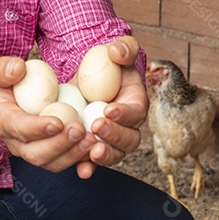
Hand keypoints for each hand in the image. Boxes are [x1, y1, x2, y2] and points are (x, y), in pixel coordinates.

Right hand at [0, 57, 96, 172]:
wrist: (18, 98)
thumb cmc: (9, 83)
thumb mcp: (0, 71)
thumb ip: (4, 68)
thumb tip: (18, 68)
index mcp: (5, 122)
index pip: (18, 129)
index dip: (37, 128)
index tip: (57, 122)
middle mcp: (17, 144)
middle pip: (36, 153)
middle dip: (59, 144)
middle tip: (79, 130)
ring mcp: (35, 152)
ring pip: (53, 163)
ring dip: (73, 154)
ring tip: (92, 139)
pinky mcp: (52, 156)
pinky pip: (66, 163)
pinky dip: (82, 160)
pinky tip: (97, 148)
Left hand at [76, 35, 147, 179]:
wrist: (91, 79)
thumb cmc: (108, 64)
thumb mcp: (117, 50)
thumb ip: (124, 48)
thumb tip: (117, 52)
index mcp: (137, 104)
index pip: (136, 113)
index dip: (124, 114)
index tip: (108, 109)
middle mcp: (128, 127)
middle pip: (129, 140)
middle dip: (114, 136)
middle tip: (96, 127)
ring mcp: (112, 140)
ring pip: (115, 154)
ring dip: (105, 156)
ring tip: (92, 152)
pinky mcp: (94, 147)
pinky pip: (94, 162)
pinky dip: (89, 168)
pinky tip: (81, 171)